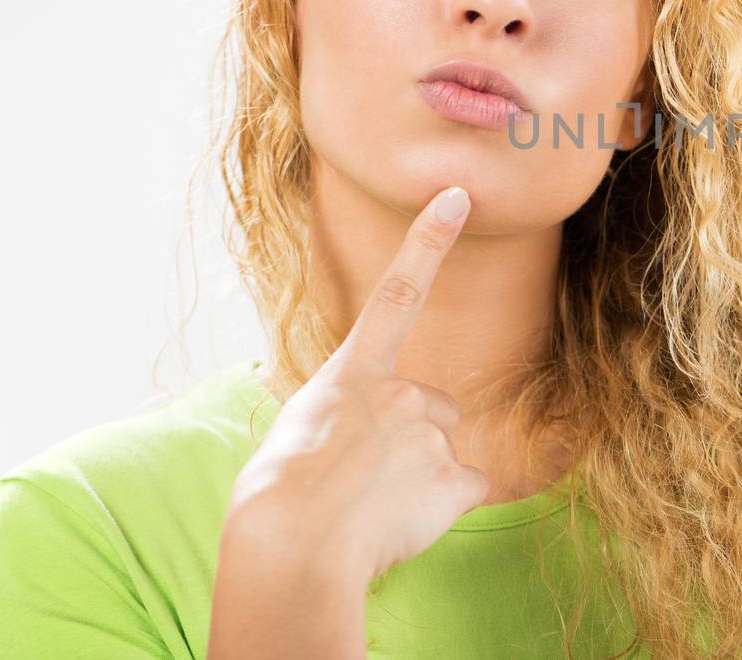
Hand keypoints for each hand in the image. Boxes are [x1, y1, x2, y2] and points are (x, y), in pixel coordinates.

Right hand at [222, 185, 489, 582]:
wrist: (291, 547)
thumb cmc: (276, 500)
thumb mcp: (296, 435)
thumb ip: (339, 419)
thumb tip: (352, 438)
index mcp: (352, 374)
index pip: (396, 291)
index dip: (429, 240)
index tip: (457, 195)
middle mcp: (400, 392)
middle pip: (431, 411)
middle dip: (411, 442)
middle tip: (362, 480)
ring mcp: (430, 433)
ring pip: (442, 456)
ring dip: (417, 482)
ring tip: (370, 509)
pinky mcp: (454, 478)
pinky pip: (465, 490)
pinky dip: (440, 511)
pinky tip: (401, 525)